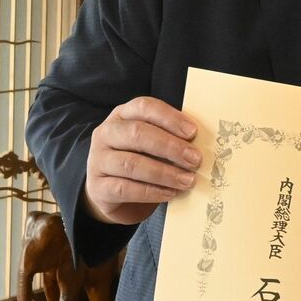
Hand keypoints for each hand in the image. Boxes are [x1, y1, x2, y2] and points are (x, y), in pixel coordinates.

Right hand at [84, 96, 200, 224]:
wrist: (112, 192)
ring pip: (131, 164)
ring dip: (164, 173)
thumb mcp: (153, 143)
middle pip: (137, 134)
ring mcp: (98, 160)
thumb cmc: (142, 159)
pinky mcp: (98, 187)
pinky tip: (170, 193)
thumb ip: (172, 137)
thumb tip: (202, 142)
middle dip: (170, 147)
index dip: (169, 118)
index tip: (193, 132)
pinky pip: (125, 188)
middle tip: (195, 159)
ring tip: (188, 180)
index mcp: (123, 115)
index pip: (144, 107)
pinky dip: (151, 192)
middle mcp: (106, 133)